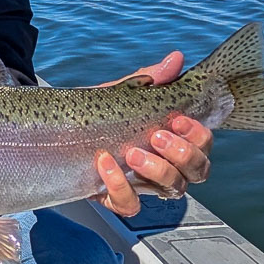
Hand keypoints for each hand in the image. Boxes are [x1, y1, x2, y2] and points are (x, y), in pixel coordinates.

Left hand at [91, 51, 213, 216]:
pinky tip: (105, 164)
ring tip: (131, 152)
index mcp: (174, 141)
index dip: (199, 136)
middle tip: (156, 136)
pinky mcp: (116, 197)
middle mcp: (165, 166)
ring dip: (157, 170)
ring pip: (171, 189)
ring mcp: (143, 184)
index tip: (178, 119)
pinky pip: (129, 204)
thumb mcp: (123, 93)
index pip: (204, 146)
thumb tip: (175, 59)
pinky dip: (120, 187)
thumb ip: (152, 79)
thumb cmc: (100, 113)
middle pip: (198, 171)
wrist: (60, 127)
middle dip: (182, 154)